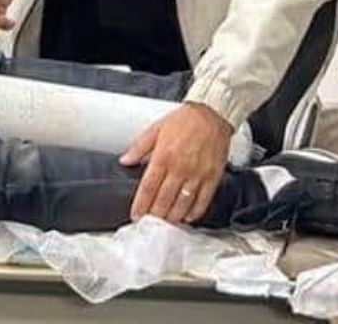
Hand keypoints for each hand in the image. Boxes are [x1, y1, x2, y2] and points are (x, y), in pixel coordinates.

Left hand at [120, 102, 233, 223]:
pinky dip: (195, 212)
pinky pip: (203, 200)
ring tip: (166, 223)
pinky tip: (188, 217)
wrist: (212, 114)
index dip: (141, 204)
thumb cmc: (185, 120)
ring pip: (183, 203)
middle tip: (150, 223)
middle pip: (164, 199)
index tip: (136, 215)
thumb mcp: (156, 129)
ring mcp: (197, 174)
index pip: (148, 187)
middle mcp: (180, 168)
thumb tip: (125, 160)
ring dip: (173, 216)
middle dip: (155, 215)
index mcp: (163, 156)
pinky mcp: (213, 177)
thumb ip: (139, 147)